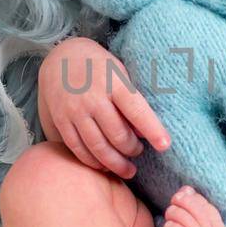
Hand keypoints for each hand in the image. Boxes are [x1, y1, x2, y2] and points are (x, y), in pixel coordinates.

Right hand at [38, 36, 169, 177]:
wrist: (61, 57)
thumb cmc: (99, 66)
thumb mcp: (121, 72)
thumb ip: (132, 100)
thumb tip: (143, 133)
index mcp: (113, 82)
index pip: (137, 111)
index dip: (153, 130)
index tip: (165, 145)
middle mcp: (93, 98)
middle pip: (117, 135)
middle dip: (133, 150)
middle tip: (139, 152)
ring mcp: (74, 111)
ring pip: (97, 147)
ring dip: (116, 163)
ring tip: (128, 169)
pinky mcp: (61, 121)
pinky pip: (78, 148)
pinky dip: (93, 162)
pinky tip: (104, 166)